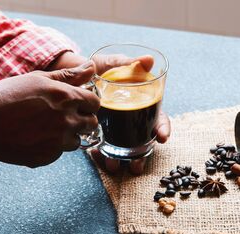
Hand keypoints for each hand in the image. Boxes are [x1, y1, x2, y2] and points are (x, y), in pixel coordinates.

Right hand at [0, 61, 98, 166]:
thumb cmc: (5, 97)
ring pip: (76, 140)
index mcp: (66, 98)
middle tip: (62, 116)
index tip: (78, 103)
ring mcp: (58, 141)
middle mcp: (67, 120)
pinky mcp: (48, 157)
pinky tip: (33, 138)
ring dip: (67, 135)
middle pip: (92, 123)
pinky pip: (59, 153)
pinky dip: (51, 147)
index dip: (88, 103)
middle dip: (82, 119)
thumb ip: (69, 76)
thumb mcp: (37, 79)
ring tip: (43, 127)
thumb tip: (92, 67)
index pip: (95, 103)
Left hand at [49, 51, 170, 174]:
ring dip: (121, 160)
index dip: (163, 128)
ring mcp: (118, 129)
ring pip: (126, 149)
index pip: (158, 118)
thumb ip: (130, 63)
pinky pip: (106, 148)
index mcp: (141, 103)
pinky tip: (96, 156)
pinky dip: (102, 155)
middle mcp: (133, 119)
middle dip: (142, 156)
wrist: (75, 76)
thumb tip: (149, 60)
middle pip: (144, 140)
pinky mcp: (102, 134)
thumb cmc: (99, 69)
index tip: (162, 138)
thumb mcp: (113, 63)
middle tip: (136, 165)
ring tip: (113, 166)